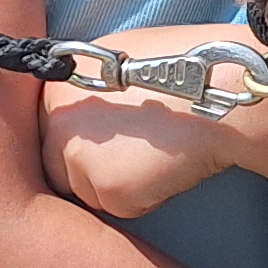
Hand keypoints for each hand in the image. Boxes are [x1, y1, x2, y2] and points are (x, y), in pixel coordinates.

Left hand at [40, 25, 267, 217]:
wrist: (218, 85)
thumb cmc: (181, 63)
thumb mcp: (118, 59)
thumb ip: (89, 88)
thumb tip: (84, 110)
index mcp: (55, 89)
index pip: (48, 133)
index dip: (78, 141)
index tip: (104, 142)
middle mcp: (57, 125)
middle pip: (57, 169)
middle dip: (89, 170)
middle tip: (130, 156)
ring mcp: (79, 160)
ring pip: (88, 194)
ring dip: (118, 185)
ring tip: (156, 155)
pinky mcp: (109, 190)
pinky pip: (122, 208)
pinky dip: (146, 197)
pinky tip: (168, 167)